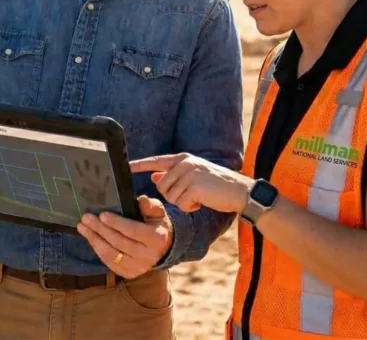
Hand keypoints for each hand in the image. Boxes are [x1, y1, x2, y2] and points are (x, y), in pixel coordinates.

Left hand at [76, 196, 172, 278]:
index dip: (116, 223)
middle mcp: (148, 256)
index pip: (133, 231)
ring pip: (111, 254)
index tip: (102, 215)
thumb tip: (142, 199)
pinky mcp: (129, 273)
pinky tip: (90, 238)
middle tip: (86, 218)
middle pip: (119, 242)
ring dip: (94, 240)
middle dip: (100, 229)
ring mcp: (138, 267)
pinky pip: (109, 262)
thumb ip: (150, 206)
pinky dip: (98, 250)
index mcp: (156, 239)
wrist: (163, 249)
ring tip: (82, 227)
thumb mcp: (158, 213)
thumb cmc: (156, 226)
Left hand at [130, 153, 250, 213]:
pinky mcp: (195, 186)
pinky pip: (181, 204)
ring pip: (170, 197)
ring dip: (183, 202)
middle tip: (192, 194)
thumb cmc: (216, 185)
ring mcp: (190, 174)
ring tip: (199, 196)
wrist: (240, 191)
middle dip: (174, 196)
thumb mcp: (194, 175)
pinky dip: (191, 207)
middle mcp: (185, 163)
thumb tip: (154, 177)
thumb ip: (174, 175)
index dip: (139, 165)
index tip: (126, 167)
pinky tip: (202, 202)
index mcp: (182, 159)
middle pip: (162, 187)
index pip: (156, 161)